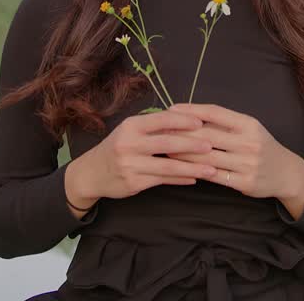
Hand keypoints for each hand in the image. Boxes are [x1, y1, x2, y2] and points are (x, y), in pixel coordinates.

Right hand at [64, 108, 218, 210]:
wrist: (92, 173)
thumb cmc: (118, 147)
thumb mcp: (130, 131)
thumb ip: (154, 127)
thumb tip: (186, 121)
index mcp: (131, 126)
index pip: (161, 119)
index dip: (182, 120)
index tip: (201, 122)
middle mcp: (129, 144)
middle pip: (167, 143)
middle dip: (192, 144)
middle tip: (211, 145)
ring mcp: (131, 165)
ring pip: (168, 165)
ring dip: (192, 168)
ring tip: (211, 169)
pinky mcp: (134, 183)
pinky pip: (163, 180)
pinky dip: (180, 179)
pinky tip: (194, 178)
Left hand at [165, 103, 303, 206]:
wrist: (285, 173)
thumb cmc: (260, 146)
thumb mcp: (249, 128)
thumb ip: (224, 122)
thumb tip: (190, 114)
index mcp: (249, 124)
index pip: (215, 113)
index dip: (192, 110)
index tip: (172, 109)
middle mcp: (249, 142)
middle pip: (207, 136)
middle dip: (181, 133)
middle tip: (160, 131)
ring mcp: (247, 164)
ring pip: (207, 157)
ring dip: (183, 154)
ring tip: (164, 149)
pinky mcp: (244, 182)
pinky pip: (214, 176)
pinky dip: (195, 171)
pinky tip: (181, 168)